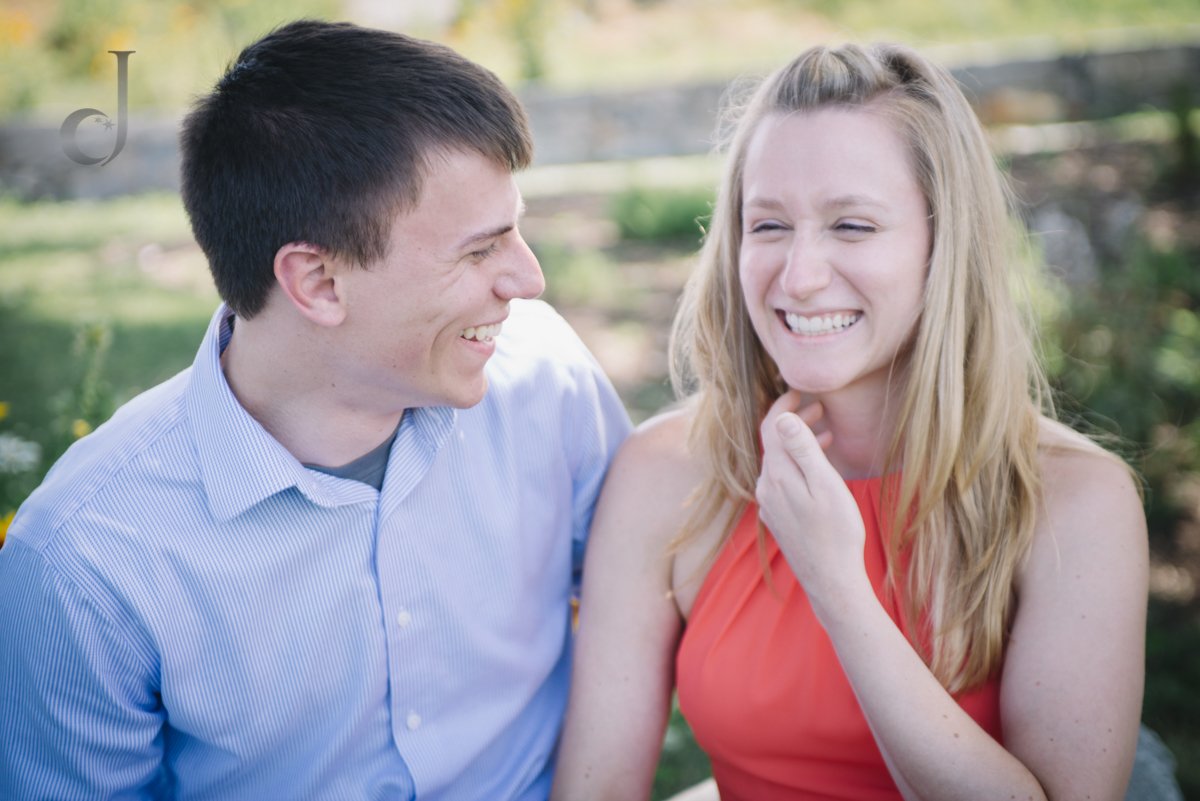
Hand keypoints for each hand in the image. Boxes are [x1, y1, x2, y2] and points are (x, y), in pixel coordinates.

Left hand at [756, 391, 869, 619]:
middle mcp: (766, 488)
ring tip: (827, 432)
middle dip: (794, 420)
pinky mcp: (778, 517)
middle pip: (773, 442)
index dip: (783, 404)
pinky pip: (783, 480)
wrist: (831, 582)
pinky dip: (798, 465)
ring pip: (779, 462)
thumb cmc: (836, 533)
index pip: (770, 427)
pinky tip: (819, 468)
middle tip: (821, 407)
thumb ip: (802, 449)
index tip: (802, 390)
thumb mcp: (824, 484)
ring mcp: (770, 504)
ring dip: (799, 443)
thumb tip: (782, 417)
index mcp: (776, 475)